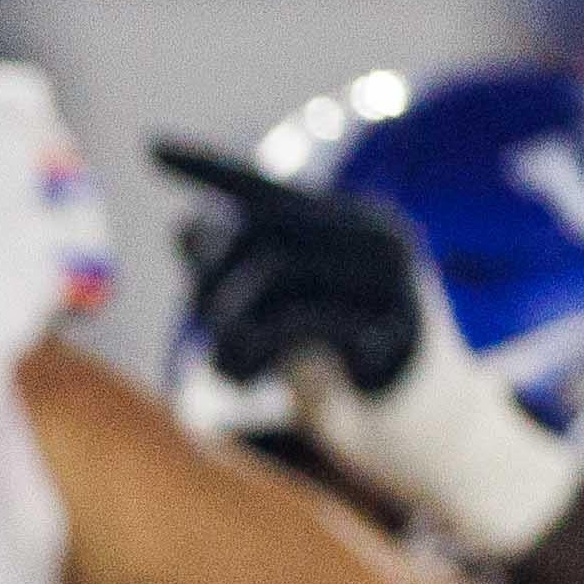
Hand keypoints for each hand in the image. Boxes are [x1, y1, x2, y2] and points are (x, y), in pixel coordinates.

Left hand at [157, 136, 581, 560]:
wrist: (434, 439)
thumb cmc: (352, 374)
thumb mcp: (285, 322)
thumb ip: (241, 281)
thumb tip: (183, 228)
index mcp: (350, 226)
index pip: (265, 190)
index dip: (208, 170)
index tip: (149, 145)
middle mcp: (378, 236)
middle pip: (259, 233)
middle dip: (212, 285)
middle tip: (209, 336)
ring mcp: (395, 279)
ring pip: (274, 273)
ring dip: (229, 330)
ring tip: (227, 371)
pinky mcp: (400, 326)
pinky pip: (302, 322)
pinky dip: (257, 352)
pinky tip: (254, 382)